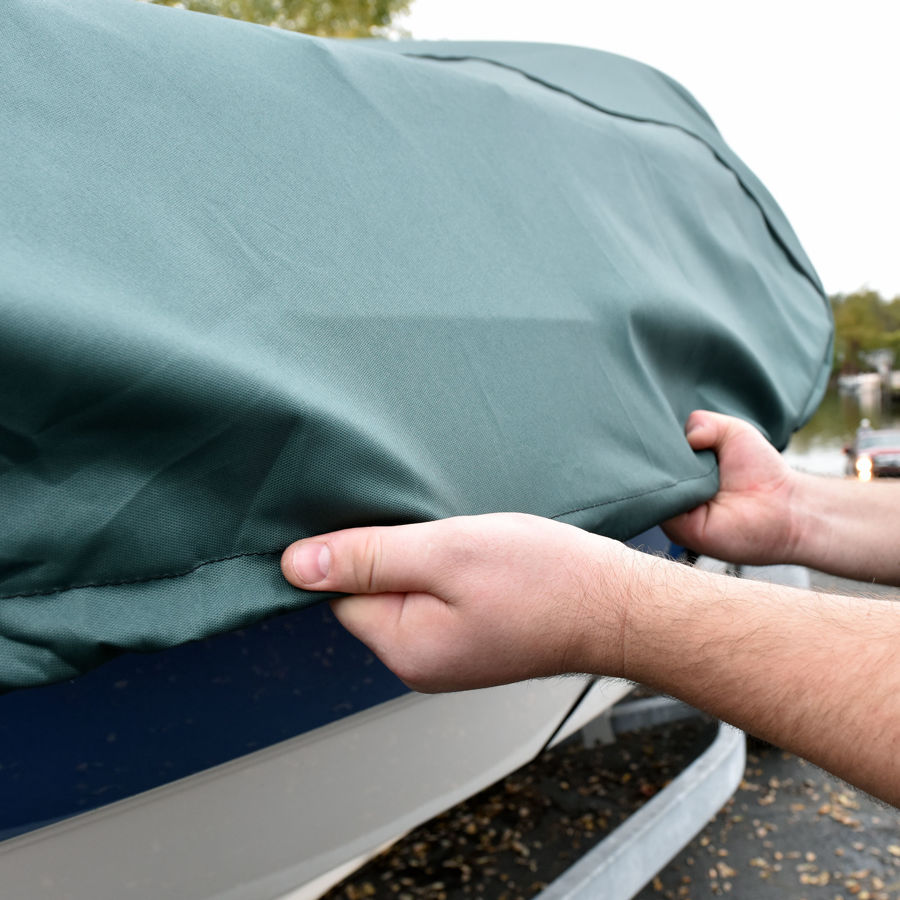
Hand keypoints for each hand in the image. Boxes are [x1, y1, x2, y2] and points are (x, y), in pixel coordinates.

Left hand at [281, 513, 636, 691]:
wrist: (619, 606)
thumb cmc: (546, 579)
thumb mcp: (448, 552)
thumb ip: (369, 558)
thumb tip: (296, 566)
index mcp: (404, 647)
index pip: (341, 593)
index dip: (360, 550)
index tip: (396, 524)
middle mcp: (419, 662)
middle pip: (372, 593)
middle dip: (396, 553)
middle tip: (443, 531)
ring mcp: (448, 654)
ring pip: (408, 591)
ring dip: (427, 559)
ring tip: (468, 544)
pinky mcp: (473, 640)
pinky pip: (438, 598)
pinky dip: (451, 571)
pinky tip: (481, 559)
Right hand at [662, 410, 799, 564]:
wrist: (786, 509)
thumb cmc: (762, 471)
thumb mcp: (732, 431)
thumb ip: (703, 422)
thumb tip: (683, 437)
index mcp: (682, 469)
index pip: (653, 452)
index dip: (651, 439)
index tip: (648, 426)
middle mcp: (673, 490)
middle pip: (646, 468)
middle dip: (653, 452)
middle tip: (665, 442)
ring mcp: (672, 511)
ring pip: (650, 486)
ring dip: (662, 471)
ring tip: (686, 463)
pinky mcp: (678, 528)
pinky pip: (659, 508)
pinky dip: (669, 492)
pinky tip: (686, 481)